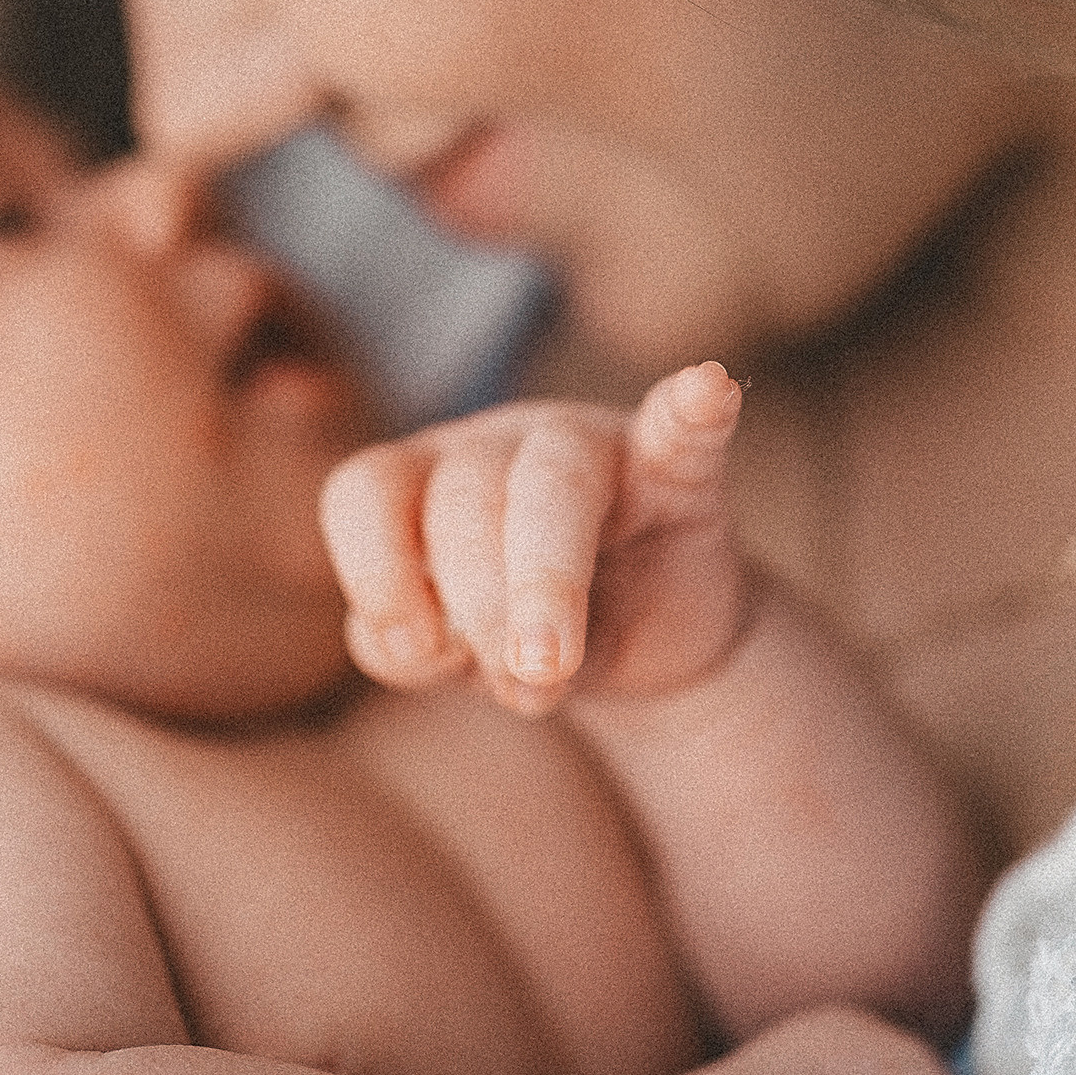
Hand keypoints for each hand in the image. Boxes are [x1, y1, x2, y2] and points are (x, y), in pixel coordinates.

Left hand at [321, 362, 747, 714]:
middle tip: (519, 683)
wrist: (644, 643)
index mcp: (423, 482)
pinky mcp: (677, 472)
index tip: (417, 652)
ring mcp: (592, 446)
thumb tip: (448, 652)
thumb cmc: (521, 635)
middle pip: (463, 498)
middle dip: (479, 600)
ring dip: (546, 578)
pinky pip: (681, 430)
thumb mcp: (463, 657)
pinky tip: (708, 391)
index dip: (377, 570)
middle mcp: (497, 447)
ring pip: (554, 483)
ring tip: (552, 666)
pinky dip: (692, 410)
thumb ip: (433, 655)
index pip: (367, 490)